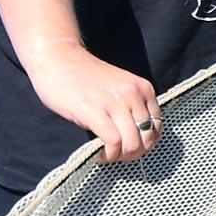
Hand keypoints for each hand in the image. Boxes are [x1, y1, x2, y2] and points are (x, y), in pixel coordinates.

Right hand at [23, 43, 161, 163]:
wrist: (58, 58)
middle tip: (117, 154)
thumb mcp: (119, 87)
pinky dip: (108, 155)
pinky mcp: (94, 111)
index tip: (129, 147)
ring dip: (121, 157)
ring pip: (133, 144)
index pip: (157, 126)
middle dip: (134, 153)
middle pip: (147, 138)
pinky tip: (98, 154)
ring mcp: (115, 102)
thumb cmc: (86, 77)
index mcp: (142, 88)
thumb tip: (139, 139)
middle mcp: (133, 94)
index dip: (146, 143)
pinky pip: (113, 143)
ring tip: (107, 155)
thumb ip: (131, 106)